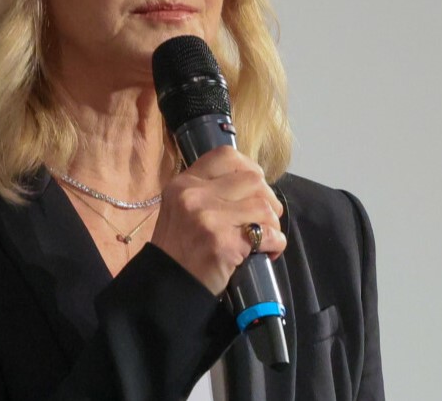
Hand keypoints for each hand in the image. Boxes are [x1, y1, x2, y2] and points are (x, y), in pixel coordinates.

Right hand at [150, 146, 286, 294]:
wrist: (166, 285)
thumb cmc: (178, 247)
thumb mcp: (181, 207)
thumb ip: (208, 190)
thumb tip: (252, 182)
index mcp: (184, 183)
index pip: (226, 156)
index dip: (249, 167)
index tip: (256, 186)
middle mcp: (194, 195)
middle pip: (253, 180)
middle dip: (268, 199)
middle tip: (266, 217)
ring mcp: (209, 219)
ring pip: (263, 206)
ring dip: (272, 223)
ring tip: (266, 237)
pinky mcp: (224, 244)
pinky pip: (267, 235)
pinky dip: (275, 243)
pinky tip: (269, 251)